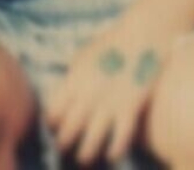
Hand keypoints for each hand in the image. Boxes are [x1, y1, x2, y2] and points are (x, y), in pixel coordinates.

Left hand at [46, 27, 166, 165]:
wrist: (141, 36)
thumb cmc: (111, 44)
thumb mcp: (83, 56)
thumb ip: (72, 77)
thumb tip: (63, 94)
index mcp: (74, 80)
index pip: (54, 111)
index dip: (52, 123)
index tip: (55, 128)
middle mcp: (88, 95)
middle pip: (69, 130)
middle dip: (64, 144)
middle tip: (64, 150)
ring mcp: (109, 104)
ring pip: (92, 141)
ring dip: (85, 154)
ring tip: (83, 159)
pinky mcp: (131, 108)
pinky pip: (121, 139)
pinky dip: (115, 151)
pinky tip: (112, 155)